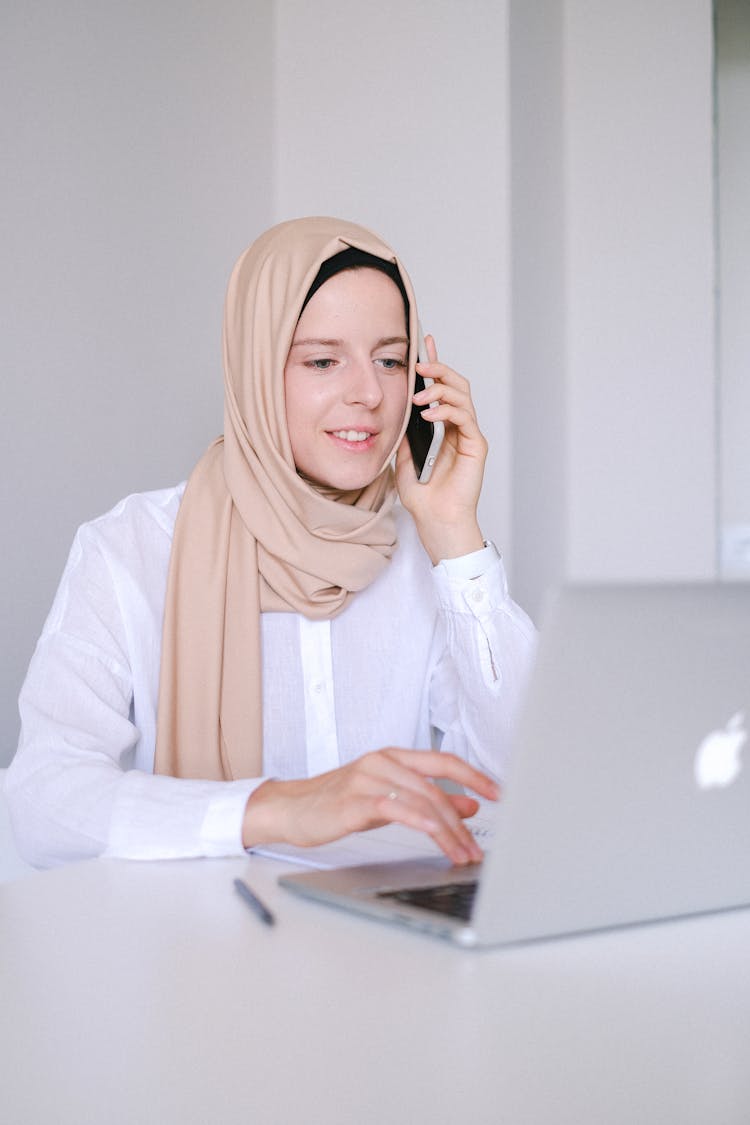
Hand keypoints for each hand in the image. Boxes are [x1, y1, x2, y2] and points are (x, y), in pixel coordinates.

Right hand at [242, 749, 499, 864]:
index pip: (442, 760)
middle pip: (435, 786)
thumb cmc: (339, 802)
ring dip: (447, 831)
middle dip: (461, 820)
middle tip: (477, 847)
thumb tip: (469, 806)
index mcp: (393, 757)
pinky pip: (395, 809)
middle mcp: (382, 762)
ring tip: (462, 853)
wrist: (292, 809)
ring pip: (420, 799)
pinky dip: (421, 823)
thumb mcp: (388, 799)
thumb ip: (426, 800)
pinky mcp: (354, 801)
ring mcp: (367, 778)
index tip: (499, 792)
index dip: (474, 775)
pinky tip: (435, 837)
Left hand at [395, 334, 487, 563]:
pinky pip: (465, 417)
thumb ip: (404, 437)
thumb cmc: (425, 501)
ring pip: (463, 396)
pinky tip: (430, 413)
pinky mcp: (477, 446)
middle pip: (456, 386)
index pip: (442, 390)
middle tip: (421, 363)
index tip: (425, 344)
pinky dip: (448, 410)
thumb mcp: (404, 461)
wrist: (436, 523)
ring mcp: (470, 436)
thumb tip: (395, 414)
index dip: (435, 366)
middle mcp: (460, 429)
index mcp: (445, 430)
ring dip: (441, 389)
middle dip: (439, 370)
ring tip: (420, 394)